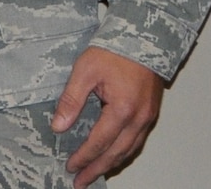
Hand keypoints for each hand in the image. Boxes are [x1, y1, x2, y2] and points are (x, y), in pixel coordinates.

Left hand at [53, 46, 162, 187]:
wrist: (143, 35)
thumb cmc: (115, 49)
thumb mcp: (85, 70)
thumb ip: (71, 100)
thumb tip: (59, 126)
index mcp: (122, 109)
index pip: (99, 143)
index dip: (83, 157)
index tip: (71, 167)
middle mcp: (139, 118)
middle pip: (116, 154)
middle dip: (97, 169)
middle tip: (81, 181)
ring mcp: (148, 116)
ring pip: (129, 150)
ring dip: (111, 164)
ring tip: (95, 173)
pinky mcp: (151, 112)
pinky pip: (137, 140)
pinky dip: (124, 152)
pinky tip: (115, 155)